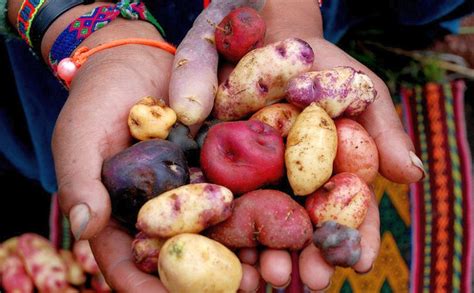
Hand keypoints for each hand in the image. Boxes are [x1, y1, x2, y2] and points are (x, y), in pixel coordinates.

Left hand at [227, 0, 423, 289]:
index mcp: (330, 173)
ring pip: (261, 227)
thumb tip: (412, 177)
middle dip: (306, 258)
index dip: (355, 240)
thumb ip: (383, 132)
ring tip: (267, 277)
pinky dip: (223, 230)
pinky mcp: (217, 168)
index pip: (347, 214)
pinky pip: (219, 202)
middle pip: (302, 230)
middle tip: (306, 280)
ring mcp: (254, 180)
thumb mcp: (358, 91)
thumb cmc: (319, 65)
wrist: (267, 35)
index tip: (359, 264)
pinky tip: (227, 255)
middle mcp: (293, 185)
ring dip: (265, 255)